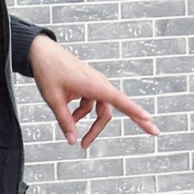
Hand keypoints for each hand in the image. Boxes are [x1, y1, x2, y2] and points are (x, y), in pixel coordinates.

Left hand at [27, 33, 159, 150]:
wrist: (40, 52)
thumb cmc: (48, 71)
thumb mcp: (54, 99)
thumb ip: (64, 121)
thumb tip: (72, 140)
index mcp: (94, 85)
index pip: (121, 101)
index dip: (137, 113)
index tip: (151, 122)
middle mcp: (98, 84)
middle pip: (111, 111)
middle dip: (119, 127)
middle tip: (154, 134)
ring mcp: (93, 84)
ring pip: (99, 110)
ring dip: (90, 125)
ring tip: (78, 141)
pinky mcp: (87, 85)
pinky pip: (90, 104)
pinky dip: (81, 114)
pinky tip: (69, 119)